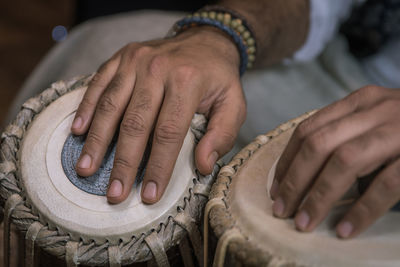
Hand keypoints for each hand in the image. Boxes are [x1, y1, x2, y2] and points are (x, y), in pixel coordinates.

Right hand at [71, 26, 245, 203]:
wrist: (205, 40)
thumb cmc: (218, 78)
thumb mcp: (234, 104)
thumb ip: (223, 134)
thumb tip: (203, 165)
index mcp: (187, 82)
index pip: (168, 133)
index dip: (158, 167)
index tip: (149, 195)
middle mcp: (157, 69)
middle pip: (135, 124)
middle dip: (124, 163)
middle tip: (114, 193)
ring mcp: (136, 61)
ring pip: (111, 106)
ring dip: (97, 141)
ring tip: (85, 169)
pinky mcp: (121, 57)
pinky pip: (98, 84)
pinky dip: (87, 109)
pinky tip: (78, 132)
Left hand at [270, 85, 399, 237]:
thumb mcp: (374, 123)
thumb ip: (345, 139)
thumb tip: (304, 177)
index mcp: (358, 102)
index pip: (307, 129)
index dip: (287, 161)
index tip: (275, 188)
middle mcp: (375, 110)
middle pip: (318, 145)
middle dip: (294, 181)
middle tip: (280, 209)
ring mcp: (399, 130)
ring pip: (345, 162)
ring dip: (318, 197)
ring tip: (303, 223)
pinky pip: (386, 184)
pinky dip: (361, 210)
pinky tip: (345, 230)